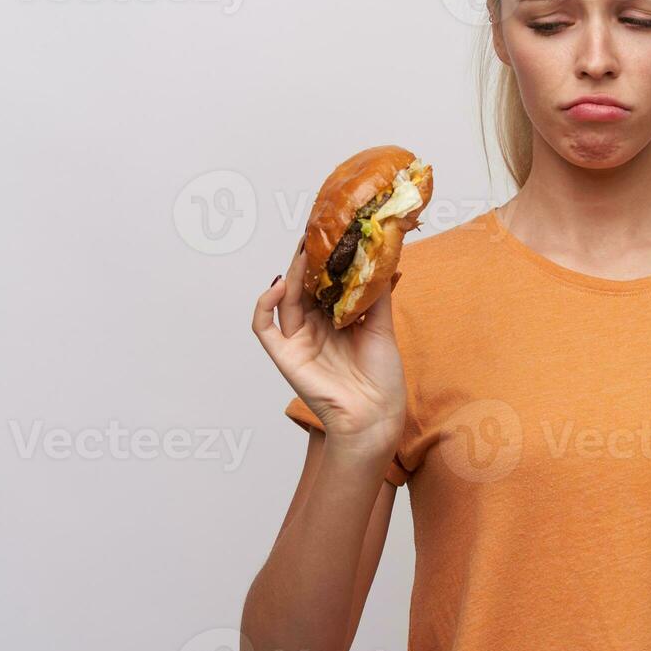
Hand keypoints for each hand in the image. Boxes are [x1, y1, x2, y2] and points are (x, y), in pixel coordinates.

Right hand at [251, 231, 406, 456]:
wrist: (375, 416)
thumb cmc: (381, 378)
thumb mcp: (383, 328)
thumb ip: (378, 296)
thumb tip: (387, 262)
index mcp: (336, 322)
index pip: (325, 285)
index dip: (325, 262)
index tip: (331, 234)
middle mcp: (314, 329)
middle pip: (304, 288)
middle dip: (307, 262)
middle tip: (314, 233)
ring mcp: (298, 341)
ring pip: (286, 300)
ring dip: (292, 275)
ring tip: (302, 252)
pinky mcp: (285, 356)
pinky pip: (264, 327)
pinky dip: (265, 304)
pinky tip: (279, 285)